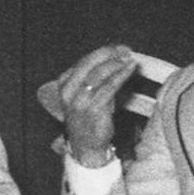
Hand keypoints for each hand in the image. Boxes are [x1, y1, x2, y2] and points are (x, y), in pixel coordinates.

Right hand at [54, 45, 139, 165]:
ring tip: (129, 58)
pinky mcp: (92, 109)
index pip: (83, 62)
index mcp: (63, 84)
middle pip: (89, 64)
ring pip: (99, 74)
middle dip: (109, 54)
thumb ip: (98, 80)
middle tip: (125, 50)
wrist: (86, 146)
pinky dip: (121, 75)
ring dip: (116, 63)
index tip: (118, 48)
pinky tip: (129, 69)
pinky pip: (109, 87)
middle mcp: (68, 91)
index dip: (102, 52)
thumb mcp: (88, 96)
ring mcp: (79, 101)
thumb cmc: (89, 119)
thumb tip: (118, 61)